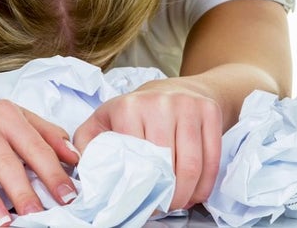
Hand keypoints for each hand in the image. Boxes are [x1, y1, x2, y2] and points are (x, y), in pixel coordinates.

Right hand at [0, 86, 79, 225]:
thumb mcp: (10, 116)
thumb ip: (44, 133)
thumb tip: (74, 156)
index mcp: (5, 113)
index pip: (34, 144)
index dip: (52, 171)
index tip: (67, 196)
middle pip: (4, 158)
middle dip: (23, 189)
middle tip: (37, 214)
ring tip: (3, 222)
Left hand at [72, 77, 222, 210]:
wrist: (175, 89)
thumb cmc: (136, 112)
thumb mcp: (102, 121)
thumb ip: (86, 145)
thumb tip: (84, 172)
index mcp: (128, 107)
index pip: (136, 158)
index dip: (138, 187)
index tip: (139, 201)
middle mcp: (159, 103)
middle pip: (166, 165)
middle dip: (166, 196)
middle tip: (162, 207)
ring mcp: (187, 105)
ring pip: (192, 165)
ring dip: (187, 194)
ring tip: (179, 203)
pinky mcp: (209, 111)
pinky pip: (212, 158)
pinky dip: (205, 184)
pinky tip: (195, 193)